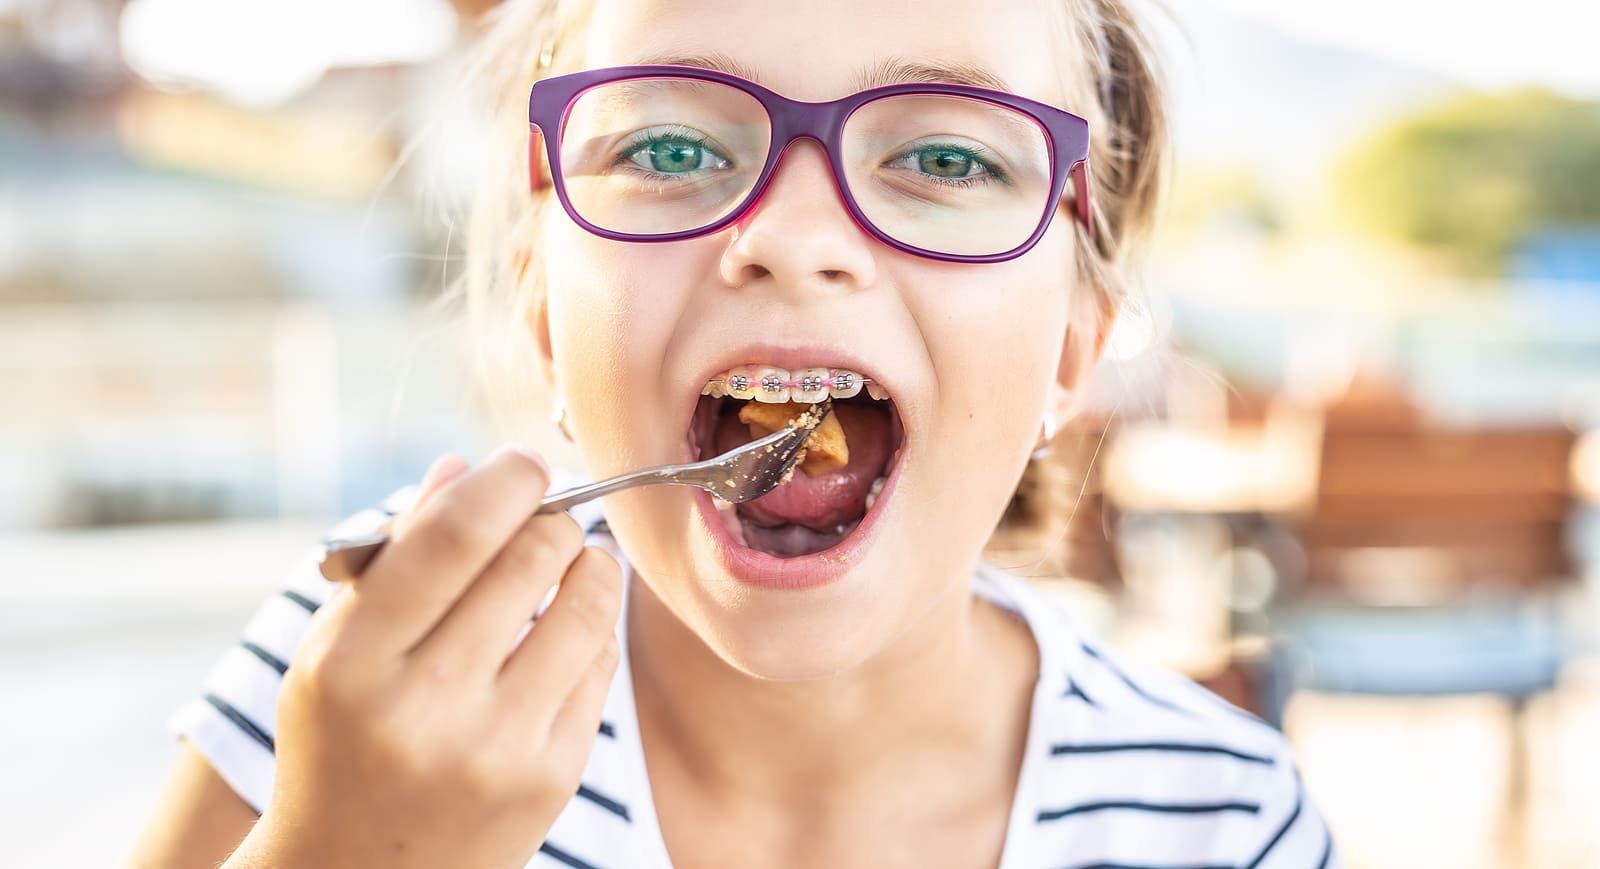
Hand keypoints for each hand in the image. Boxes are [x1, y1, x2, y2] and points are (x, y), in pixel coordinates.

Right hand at [232, 446, 622, 868]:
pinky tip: (568, 629)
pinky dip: (591, 628)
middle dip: (550, 516)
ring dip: (589, 561)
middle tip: (547, 513)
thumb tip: (461, 466)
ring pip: (586, 603)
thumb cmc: (344, 739)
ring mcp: (497, 746)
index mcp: (353, 660)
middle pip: (531, 556)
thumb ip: (395, 557)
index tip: (522, 464)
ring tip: (573, 558)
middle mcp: (427, 704)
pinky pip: (599, 664)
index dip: (505, 480)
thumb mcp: (335, 649)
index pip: (454, 534)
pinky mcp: (553, 777)